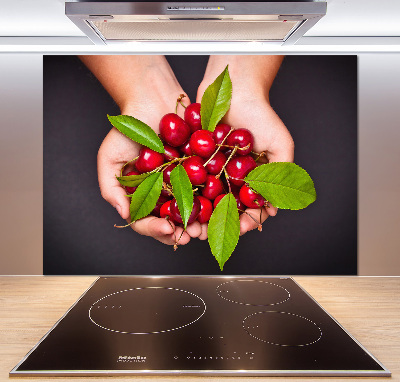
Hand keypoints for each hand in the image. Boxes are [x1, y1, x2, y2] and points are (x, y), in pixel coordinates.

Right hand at [85, 55, 202, 244]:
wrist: (154, 100)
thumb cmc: (128, 128)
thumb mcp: (109, 158)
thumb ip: (111, 188)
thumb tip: (124, 214)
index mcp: (141, 195)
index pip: (145, 221)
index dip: (155, 229)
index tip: (168, 229)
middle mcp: (162, 193)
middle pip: (170, 221)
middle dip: (181, 232)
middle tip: (192, 236)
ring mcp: (182, 184)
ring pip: (191, 211)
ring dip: (199, 223)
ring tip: (206, 228)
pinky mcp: (200, 171)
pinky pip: (207, 189)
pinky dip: (212, 200)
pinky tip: (219, 206)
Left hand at [196, 56, 293, 236]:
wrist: (234, 88)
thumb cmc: (262, 115)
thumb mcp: (280, 145)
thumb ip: (282, 175)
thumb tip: (274, 210)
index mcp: (251, 180)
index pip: (249, 208)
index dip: (245, 221)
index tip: (240, 229)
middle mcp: (230, 178)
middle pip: (223, 208)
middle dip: (216, 223)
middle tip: (207, 234)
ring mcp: (212, 170)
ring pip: (203, 199)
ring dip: (196, 215)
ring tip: (189, 226)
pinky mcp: (194, 160)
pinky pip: (187, 180)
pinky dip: (182, 193)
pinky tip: (176, 204)